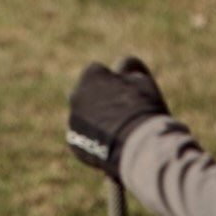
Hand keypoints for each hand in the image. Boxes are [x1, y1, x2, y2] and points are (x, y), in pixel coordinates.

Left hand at [67, 57, 169, 181]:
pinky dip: (94, 139)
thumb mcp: (142, 81)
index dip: (114, 82)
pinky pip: (84, 136)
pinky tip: (112, 144)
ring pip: (85, 116)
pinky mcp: (73, 141)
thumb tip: (121, 69)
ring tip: (120, 132)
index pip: (99, 73)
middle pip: (88, 94)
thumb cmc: (142, 109)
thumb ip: (129, 69)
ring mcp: (73, 119)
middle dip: (101, 100)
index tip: (126, 94)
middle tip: (123, 114)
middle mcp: (75, 94)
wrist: (136, 146)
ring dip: (97, 120)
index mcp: (90, 74)